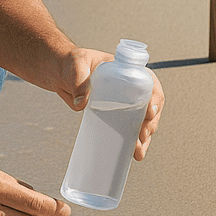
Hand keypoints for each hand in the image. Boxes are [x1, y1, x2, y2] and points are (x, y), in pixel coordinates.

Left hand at [53, 48, 164, 162]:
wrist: (60, 73)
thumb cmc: (71, 63)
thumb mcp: (76, 65)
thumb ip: (79, 80)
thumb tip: (81, 103)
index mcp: (125, 71)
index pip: (149, 82)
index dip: (155, 97)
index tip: (150, 111)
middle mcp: (128, 88)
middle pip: (149, 105)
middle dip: (150, 123)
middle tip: (142, 135)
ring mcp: (122, 103)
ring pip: (142, 121)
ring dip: (144, 138)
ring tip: (138, 152)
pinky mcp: (112, 115)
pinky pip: (127, 129)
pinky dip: (132, 141)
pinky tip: (133, 152)